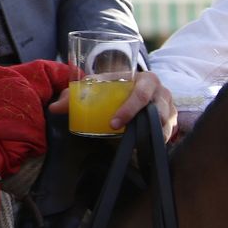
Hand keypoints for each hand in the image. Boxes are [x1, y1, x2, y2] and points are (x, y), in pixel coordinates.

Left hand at [49, 71, 176, 141]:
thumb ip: (75, 95)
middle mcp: (162, 93)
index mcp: (146, 79)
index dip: (128, 110)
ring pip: (165, 126)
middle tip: (120, 137)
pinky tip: (144, 148)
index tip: (112, 124)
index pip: (140, 94)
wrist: (137, 86)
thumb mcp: (98, 86)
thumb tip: (53, 109)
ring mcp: (170, 108)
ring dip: (150, 137)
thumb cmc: (116, 85)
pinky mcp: (173, 122)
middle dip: (142, 127)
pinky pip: (169, 135)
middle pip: (157, 112)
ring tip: (132, 145)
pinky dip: (157, 142)